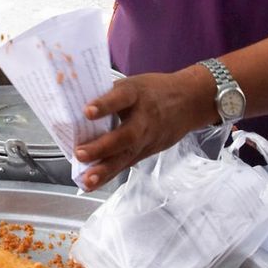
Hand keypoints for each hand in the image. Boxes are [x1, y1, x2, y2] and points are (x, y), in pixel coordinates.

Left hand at [74, 69, 214, 190]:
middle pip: (125, 135)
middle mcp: (143, 118)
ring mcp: (147, 138)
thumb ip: (109, 94)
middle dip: (102, 147)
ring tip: (87, 179)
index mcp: (137, 95)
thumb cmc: (155, 90)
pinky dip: (109, 175)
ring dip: (105, 170)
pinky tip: (92, 183)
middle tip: (80, 153)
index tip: (87, 111)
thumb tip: (76, 104)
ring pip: (126, 156)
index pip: (120, 98)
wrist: (190, 101)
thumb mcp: (133, 84)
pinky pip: (126, 164)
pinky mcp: (146, 151)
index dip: (104, 105)